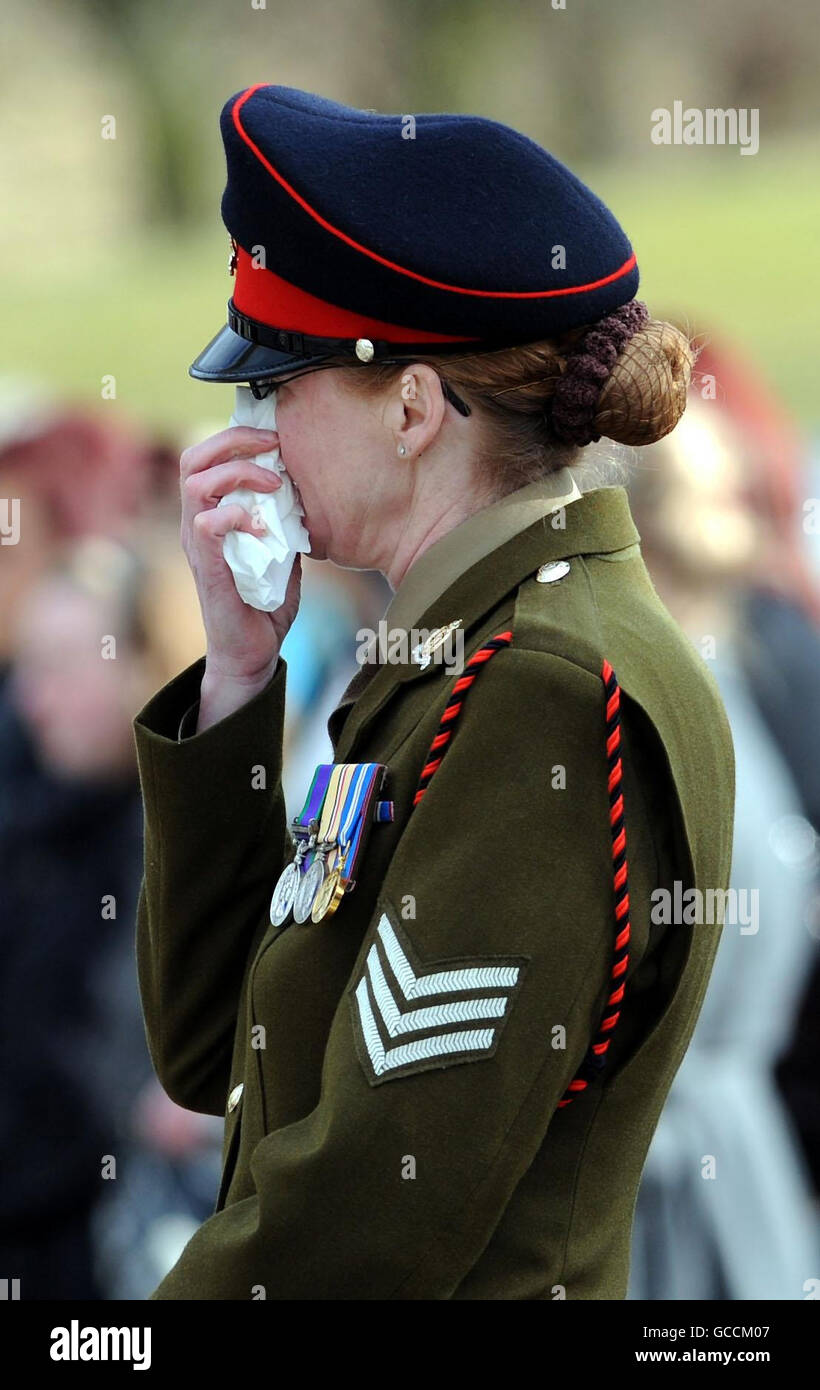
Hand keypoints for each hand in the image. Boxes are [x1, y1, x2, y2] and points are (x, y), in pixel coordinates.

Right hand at [179, 426, 302, 686]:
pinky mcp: (207, 567)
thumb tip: (307, 497)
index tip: (276, 439)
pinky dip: (237, 515)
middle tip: (273, 445)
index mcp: (209, 515)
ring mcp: (197, 545)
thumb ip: (286, 524)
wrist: (250, 655)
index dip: (236, 437)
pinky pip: (206, 522)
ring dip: (239, 472)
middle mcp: (195, 524)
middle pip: (192, 456)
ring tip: (274, 484)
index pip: (205, 456)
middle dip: (235, 439)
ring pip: (196, 481)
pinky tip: (264, 527)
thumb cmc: (262, 607)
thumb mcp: (282, 555)